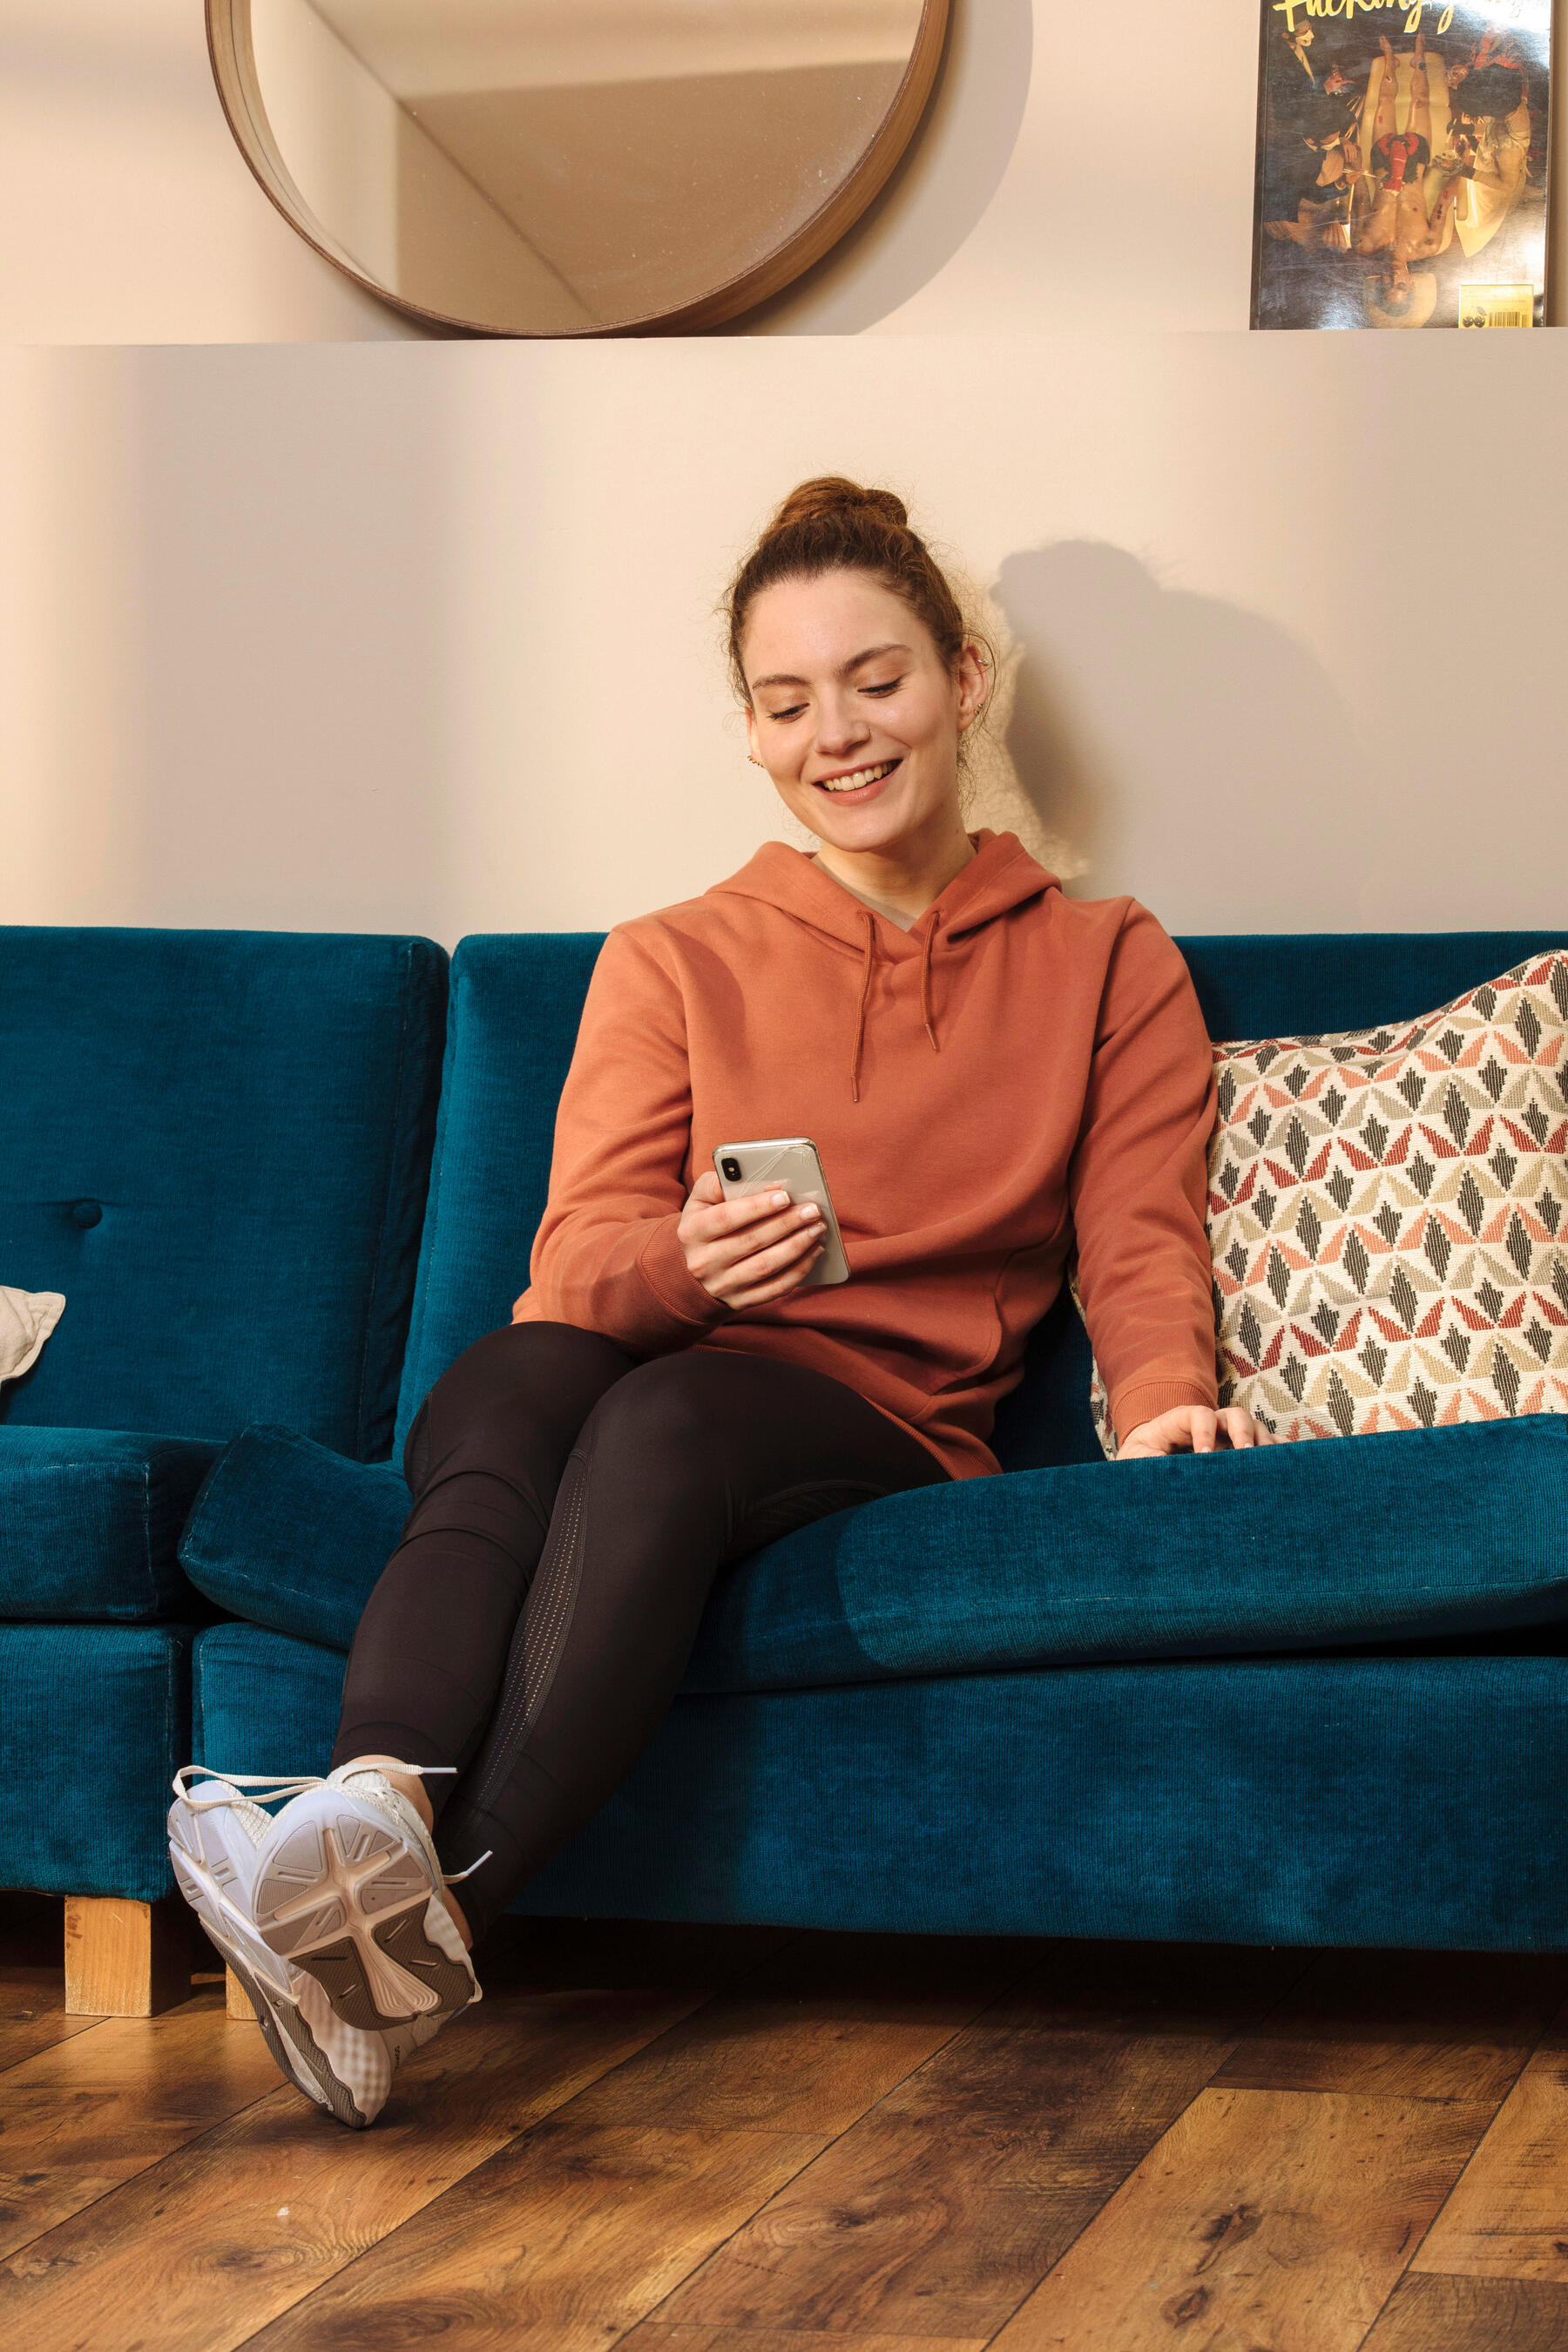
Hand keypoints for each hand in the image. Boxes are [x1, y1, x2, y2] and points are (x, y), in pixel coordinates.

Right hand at [678, 1171, 824, 1308]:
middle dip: (786, 1223)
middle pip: (751, 1241)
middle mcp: (704, 1262)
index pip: (726, 1218)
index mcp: (692, 1232)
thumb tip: (759, 1180)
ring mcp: (722, 1285)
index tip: (785, 1195)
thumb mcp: (701, 1201)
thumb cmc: (706, 1224)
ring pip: (766, 1266)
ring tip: (817, 1228)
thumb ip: (719, 1183)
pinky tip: (814, 1251)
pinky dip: (799, 1270)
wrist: (694, 1271)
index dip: (757, 1207)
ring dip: (798, 1246)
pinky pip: (775, 1288)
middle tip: (812, 1210)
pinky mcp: (740, 1301)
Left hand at [1118, 1404, 1273, 1459]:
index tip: (1204, 1456)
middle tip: (1245, 1455)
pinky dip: (1279, 1454)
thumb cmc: (1141, 1459)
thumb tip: (1159, 1464)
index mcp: (1182, 1421)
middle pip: (1234, 1415)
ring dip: (1264, 1444)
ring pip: (1255, 1428)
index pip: (1198, 1415)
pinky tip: (1286, 1470)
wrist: (1150, 1464)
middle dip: (1242, 1432)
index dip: (1204, 1432)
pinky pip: (1267, 1447)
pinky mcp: (1243, 1452)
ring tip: (1266, 1466)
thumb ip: (1143, 1459)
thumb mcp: (1134, 1458)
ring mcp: (1231, 1436)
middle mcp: (1212, 1424)